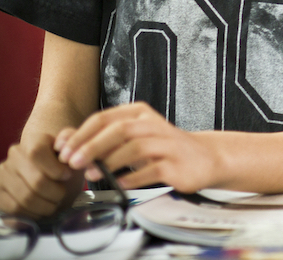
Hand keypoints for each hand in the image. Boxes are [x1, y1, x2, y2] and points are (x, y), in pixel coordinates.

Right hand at [0, 133, 81, 217]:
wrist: (47, 171)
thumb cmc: (63, 163)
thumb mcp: (75, 155)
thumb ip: (80, 154)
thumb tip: (76, 163)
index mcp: (34, 141)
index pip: (37, 153)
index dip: (56, 169)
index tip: (67, 176)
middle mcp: (15, 155)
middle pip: (36, 181)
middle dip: (55, 193)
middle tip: (62, 195)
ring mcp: (3, 173)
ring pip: (26, 198)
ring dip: (45, 206)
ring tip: (53, 204)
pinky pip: (14, 208)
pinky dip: (31, 214)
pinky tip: (41, 211)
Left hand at [55, 102, 219, 191]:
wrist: (204, 158)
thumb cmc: (161, 149)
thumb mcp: (131, 138)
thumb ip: (100, 138)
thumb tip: (63, 140)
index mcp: (139, 113)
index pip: (104, 118)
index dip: (81, 135)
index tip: (63, 152)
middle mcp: (153, 124)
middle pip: (119, 130)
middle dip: (91, 146)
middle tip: (72, 163)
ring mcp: (167, 143)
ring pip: (134, 147)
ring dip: (109, 162)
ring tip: (91, 175)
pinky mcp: (176, 164)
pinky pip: (151, 170)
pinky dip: (132, 178)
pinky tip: (119, 184)